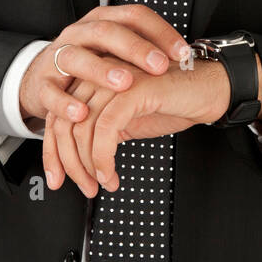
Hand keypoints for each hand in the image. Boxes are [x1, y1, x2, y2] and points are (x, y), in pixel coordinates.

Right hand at [18, 3, 189, 133]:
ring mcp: (59, 56)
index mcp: (103, 22)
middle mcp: (80, 34)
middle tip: (158, 65)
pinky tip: (82, 113)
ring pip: (77, 56)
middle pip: (107, 31)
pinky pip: (51, 91)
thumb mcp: (115, 54)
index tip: (182, 52)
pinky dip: (66, 102)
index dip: (160, 31)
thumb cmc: (90, 67)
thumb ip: (144, 55)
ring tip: (125, 84)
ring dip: (102, 70)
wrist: (42, 78)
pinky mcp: (42, 83)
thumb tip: (187, 62)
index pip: (135, 16)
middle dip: (135, 48)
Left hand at [44, 56, 230, 195]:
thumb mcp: (127, 121)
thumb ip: (99, 132)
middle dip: (68, 163)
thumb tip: (78, 161)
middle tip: (84, 187)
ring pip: (81, 129)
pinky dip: (103, 158)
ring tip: (102, 183)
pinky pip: (105, 129)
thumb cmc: (172, 103)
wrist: (208, 89)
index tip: (57, 178)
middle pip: (63, 123)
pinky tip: (111, 173)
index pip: (57, 116)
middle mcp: (99, 74)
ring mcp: (115, 79)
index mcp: (94, 79)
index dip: (52, 151)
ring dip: (88, 166)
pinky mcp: (133, 89)